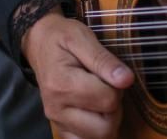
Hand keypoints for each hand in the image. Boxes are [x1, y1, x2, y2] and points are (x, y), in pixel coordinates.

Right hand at [23, 12, 133, 138]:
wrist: (39, 42)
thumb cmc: (61, 37)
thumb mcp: (82, 37)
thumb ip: (104, 60)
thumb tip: (126, 80)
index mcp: (62, 84)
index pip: (108, 100)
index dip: (118, 86)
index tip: (110, 72)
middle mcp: (56, 108)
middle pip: (105, 127)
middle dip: (115, 107)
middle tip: (107, 86)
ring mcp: (57, 121)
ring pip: (99, 137)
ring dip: (108, 120)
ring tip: (100, 97)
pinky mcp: (60, 127)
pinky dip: (95, 131)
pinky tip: (95, 112)